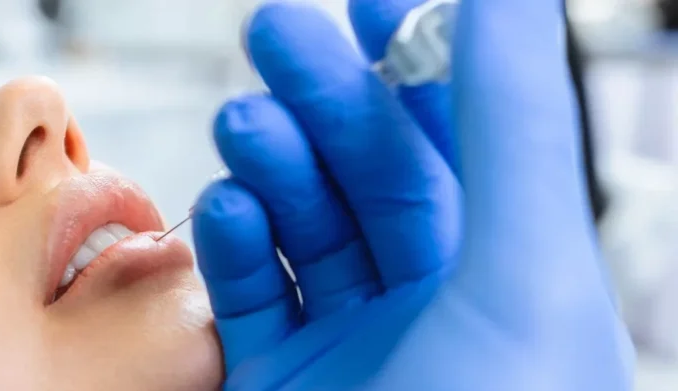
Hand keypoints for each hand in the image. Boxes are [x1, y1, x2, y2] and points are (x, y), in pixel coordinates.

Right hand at [191, 1, 634, 389]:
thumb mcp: (524, 282)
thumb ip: (514, 135)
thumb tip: (509, 2)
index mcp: (512, 283)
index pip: (464, 148)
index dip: (421, 67)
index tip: (373, 4)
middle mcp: (430, 308)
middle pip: (371, 174)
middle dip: (323, 97)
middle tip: (277, 32)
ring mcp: (350, 342)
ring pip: (303, 224)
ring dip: (270, 162)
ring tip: (245, 123)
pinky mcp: (277, 379)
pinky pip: (248, 291)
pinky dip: (230, 241)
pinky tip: (229, 205)